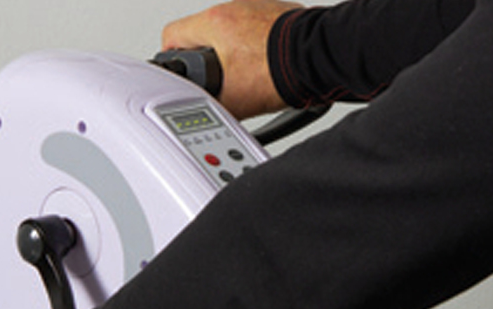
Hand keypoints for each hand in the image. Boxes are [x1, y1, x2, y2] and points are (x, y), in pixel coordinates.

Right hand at [162, 0, 303, 119]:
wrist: (319, 61)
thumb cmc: (281, 73)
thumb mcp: (234, 101)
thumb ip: (209, 104)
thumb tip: (204, 114)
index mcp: (216, 23)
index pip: (173, 35)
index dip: (173, 57)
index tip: (182, 70)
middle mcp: (236, 7)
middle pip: (204, 33)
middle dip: (208, 58)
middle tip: (219, 79)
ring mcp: (259, 7)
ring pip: (232, 30)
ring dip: (234, 51)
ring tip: (247, 75)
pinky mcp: (280, 13)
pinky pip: (258, 28)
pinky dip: (258, 46)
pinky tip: (266, 66)